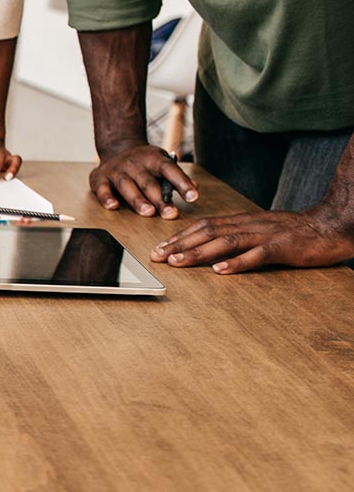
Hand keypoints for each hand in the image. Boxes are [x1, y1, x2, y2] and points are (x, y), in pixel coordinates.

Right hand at [89, 144, 198, 218]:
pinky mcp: (100, 178)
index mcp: (153, 159)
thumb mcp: (162, 163)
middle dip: (160, 199)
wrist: (117, 147)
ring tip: (148, 212)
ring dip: (137, 200)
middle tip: (170, 214)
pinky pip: (102, 189)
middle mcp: (134, 163)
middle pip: (148, 182)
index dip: (182, 183)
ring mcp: (116, 170)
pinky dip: (106, 198)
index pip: (170, 170)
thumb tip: (195, 189)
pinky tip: (113, 207)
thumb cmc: (145, 163)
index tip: (193, 197)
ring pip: (127, 186)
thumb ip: (176, 177)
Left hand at [150, 207, 353, 273]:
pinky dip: (238, 263)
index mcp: (244, 221)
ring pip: (227, 241)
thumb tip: (212, 249)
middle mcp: (251, 225)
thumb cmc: (296, 232)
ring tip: (179, 262)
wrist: (333, 226)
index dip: (181, 236)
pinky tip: (221, 271)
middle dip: (180, 244)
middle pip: (208, 232)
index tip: (160, 248)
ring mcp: (267, 235)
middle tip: (158, 256)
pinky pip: (258, 255)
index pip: (205, 226)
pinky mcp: (283, 247)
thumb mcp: (262, 230)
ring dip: (200, 252)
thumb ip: (239, 236)